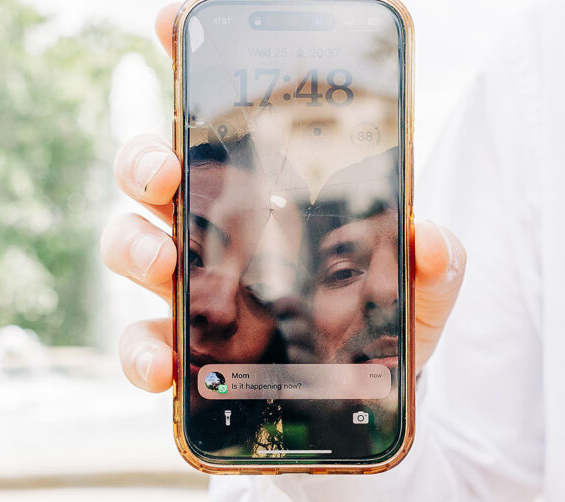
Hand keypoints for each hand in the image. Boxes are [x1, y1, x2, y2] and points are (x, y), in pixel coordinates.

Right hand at [100, 3, 466, 391]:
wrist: (365, 400)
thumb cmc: (381, 325)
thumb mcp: (419, 288)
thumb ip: (433, 262)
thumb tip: (430, 238)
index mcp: (265, 192)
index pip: (217, 119)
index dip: (189, 65)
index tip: (175, 22)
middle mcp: (216, 229)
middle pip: (154, 173)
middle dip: (146, 160)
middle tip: (167, 172)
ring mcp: (193, 285)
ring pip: (131, 244)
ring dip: (135, 246)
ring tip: (166, 263)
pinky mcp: (184, 348)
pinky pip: (142, 341)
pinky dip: (141, 351)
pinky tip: (163, 366)